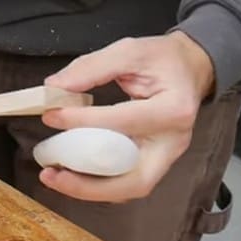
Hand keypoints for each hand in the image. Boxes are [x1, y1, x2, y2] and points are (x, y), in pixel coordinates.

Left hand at [40, 31, 215, 201]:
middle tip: (51, 174)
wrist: (190, 69)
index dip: (82, 122)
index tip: (51, 116)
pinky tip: (70, 174)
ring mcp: (165, 157)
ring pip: (128, 188)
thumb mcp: (130, 51)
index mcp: (174, 109)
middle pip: (133, 180)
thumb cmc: (164, 60)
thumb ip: (91, 67)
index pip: (122, 122)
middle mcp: (173, 141)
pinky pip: (124, 182)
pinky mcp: (154, 163)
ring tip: (55, 177)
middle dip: (88, 184)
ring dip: (88, 190)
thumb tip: (53, 88)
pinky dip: (96, 184)